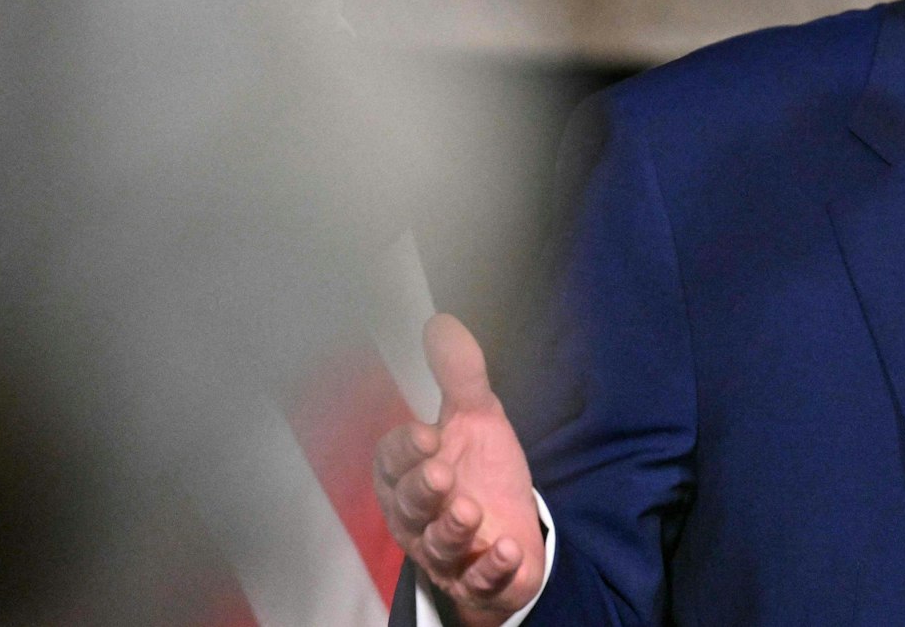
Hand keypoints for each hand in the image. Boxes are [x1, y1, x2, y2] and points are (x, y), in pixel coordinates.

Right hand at [374, 314, 544, 626]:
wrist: (512, 527)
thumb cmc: (481, 472)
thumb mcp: (476, 418)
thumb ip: (459, 376)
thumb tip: (441, 321)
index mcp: (410, 476)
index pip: (393, 463)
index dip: (405, 450)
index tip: (427, 433)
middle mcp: (419, 518)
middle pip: (409, 506)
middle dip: (423, 491)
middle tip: (443, 475)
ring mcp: (447, 554)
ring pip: (439, 547)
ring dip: (453, 531)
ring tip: (471, 511)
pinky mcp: (477, 582)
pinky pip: (479, 582)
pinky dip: (491, 569)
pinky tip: (508, 550)